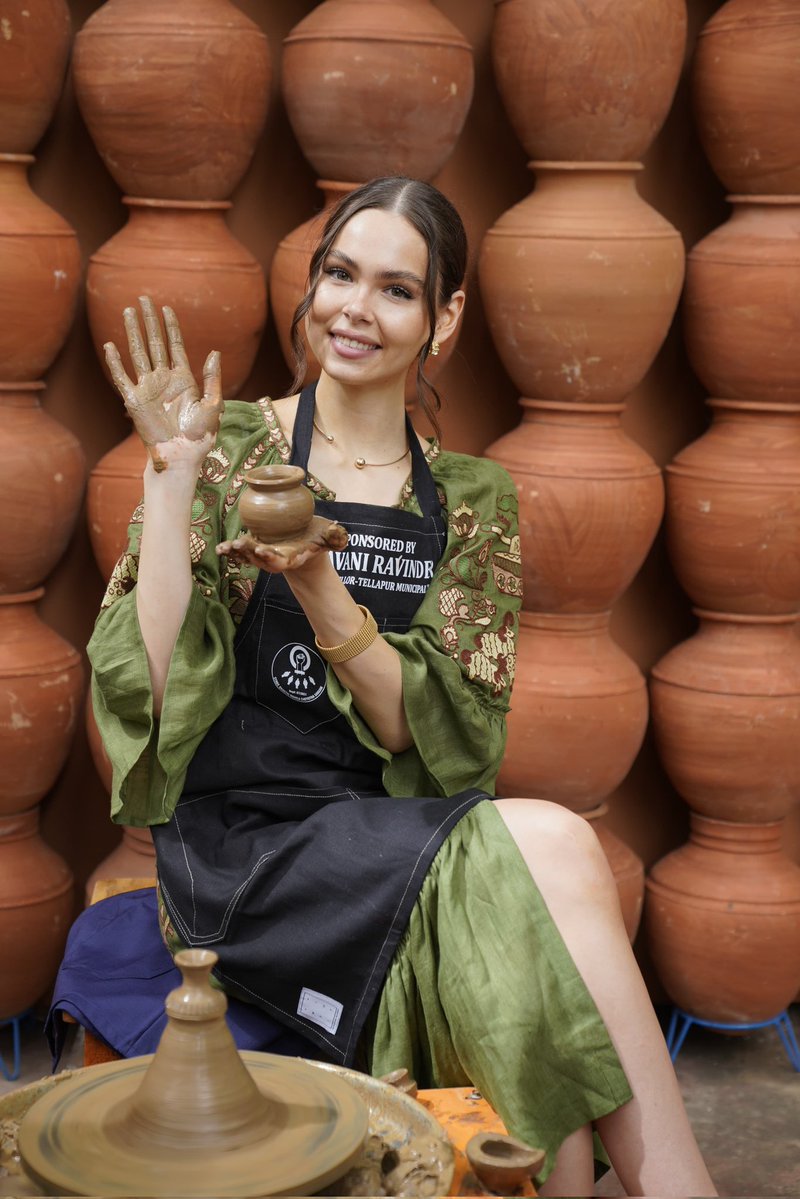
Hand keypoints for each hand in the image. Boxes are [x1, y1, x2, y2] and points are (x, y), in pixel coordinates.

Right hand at [104, 296, 222, 472]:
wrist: (182, 456)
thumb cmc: (201, 436)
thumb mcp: (214, 405)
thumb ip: (212, 378)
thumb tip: (214, 351)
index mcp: (183, 379)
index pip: (175, 345)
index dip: (170, 326)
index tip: (166, 308)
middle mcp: (164, 379)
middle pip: (154, 343)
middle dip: (149, 320)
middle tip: (143, 298)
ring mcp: (148, 388)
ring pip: (138, 353)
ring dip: (133, 332)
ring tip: (127, 311)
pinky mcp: (134, 401)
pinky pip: (122, 378)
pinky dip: (115, 362)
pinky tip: (110, 346)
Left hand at [217, 517, 347, 573]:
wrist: (302, 541)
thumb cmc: (315, 538)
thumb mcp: (327, 537)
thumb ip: (335, 537)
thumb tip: (340, 532)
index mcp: (290, 558)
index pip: (280, 561)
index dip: (271, 557)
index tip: (263, 551)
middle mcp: (274, 560)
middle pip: (260, 560)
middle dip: (249, 553)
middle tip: (240, 544)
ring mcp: (262, 556)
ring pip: (247, 557)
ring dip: (236, 553)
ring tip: (225, 548)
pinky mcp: (254, 549)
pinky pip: (241, 552)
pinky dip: (231, 551)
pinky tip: (220, 548)